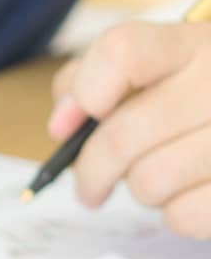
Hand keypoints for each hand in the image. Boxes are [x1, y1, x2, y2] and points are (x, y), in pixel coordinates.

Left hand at [50, 20, 210, 236]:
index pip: (122, 52)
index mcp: (197, 44)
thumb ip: (97, 77)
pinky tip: (193, 193)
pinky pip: (183, 215)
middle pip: (121, 136)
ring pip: (149, 182)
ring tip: (160, 179)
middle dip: (91, 171)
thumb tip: (63, 122)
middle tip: (90, 187)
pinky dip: (177, 213)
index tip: (70, 122)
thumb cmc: (202, 100)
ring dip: (141, 191)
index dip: (84, 92)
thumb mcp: (162, 68)